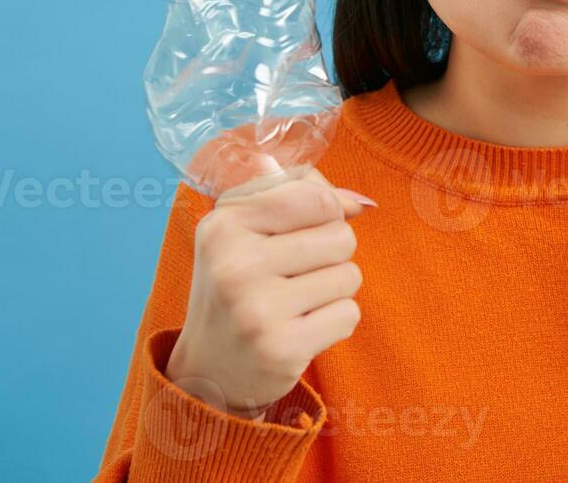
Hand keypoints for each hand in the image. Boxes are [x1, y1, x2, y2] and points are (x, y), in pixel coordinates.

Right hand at [166, 167, 372, 419]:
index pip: (316, 197)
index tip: (305, 231)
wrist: (207, 371)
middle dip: (331, 254)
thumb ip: (303, 198)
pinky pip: (349, 314)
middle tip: (294, 276)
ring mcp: (257, 310)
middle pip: (340, 236)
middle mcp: (236, 265)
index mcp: (224, 225)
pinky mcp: (282, 349)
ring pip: (349, 275)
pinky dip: (334, 321)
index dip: (327, 212)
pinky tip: (301, 329)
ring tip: (296, 302)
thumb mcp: (247, 229)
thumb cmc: (238, 287)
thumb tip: (359, 204)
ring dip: (333, 289)